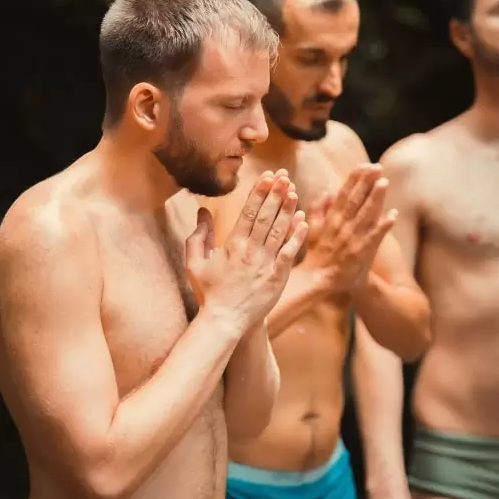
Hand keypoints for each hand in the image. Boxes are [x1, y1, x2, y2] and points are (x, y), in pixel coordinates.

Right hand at [185, 170, 307, 328]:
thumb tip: (202, 210)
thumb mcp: (195, 263)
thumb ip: (198, 235)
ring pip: (279, 231)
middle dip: (275, 194)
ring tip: (294, 191)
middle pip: (265, 217)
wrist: (224, 321)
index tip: (267, 177)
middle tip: (284, 176)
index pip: (248, 212)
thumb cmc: (208, 293)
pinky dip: (296, 236)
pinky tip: (304, 221)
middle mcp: (250, 252)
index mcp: (232, 245)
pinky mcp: (277, 278)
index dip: (259, 192)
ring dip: (288, 210)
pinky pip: (289, 253)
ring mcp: (265, 265)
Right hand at [302, 163, 397, 292]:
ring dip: (375, 198)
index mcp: (331, 220)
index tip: (362, 166)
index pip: (343, 195)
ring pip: (366, 214)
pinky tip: (394, 215)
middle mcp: (342, 226)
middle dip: (366, 183)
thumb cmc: (318, 256)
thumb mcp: (313, 230)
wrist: (318, 281)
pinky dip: (384, 226)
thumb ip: (318, 209)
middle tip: (377, 167)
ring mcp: (352, 238)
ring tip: (384, 182)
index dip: (353, 180)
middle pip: (355, 200)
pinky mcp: (361, 252)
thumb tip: (325, 190)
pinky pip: (375, 237)